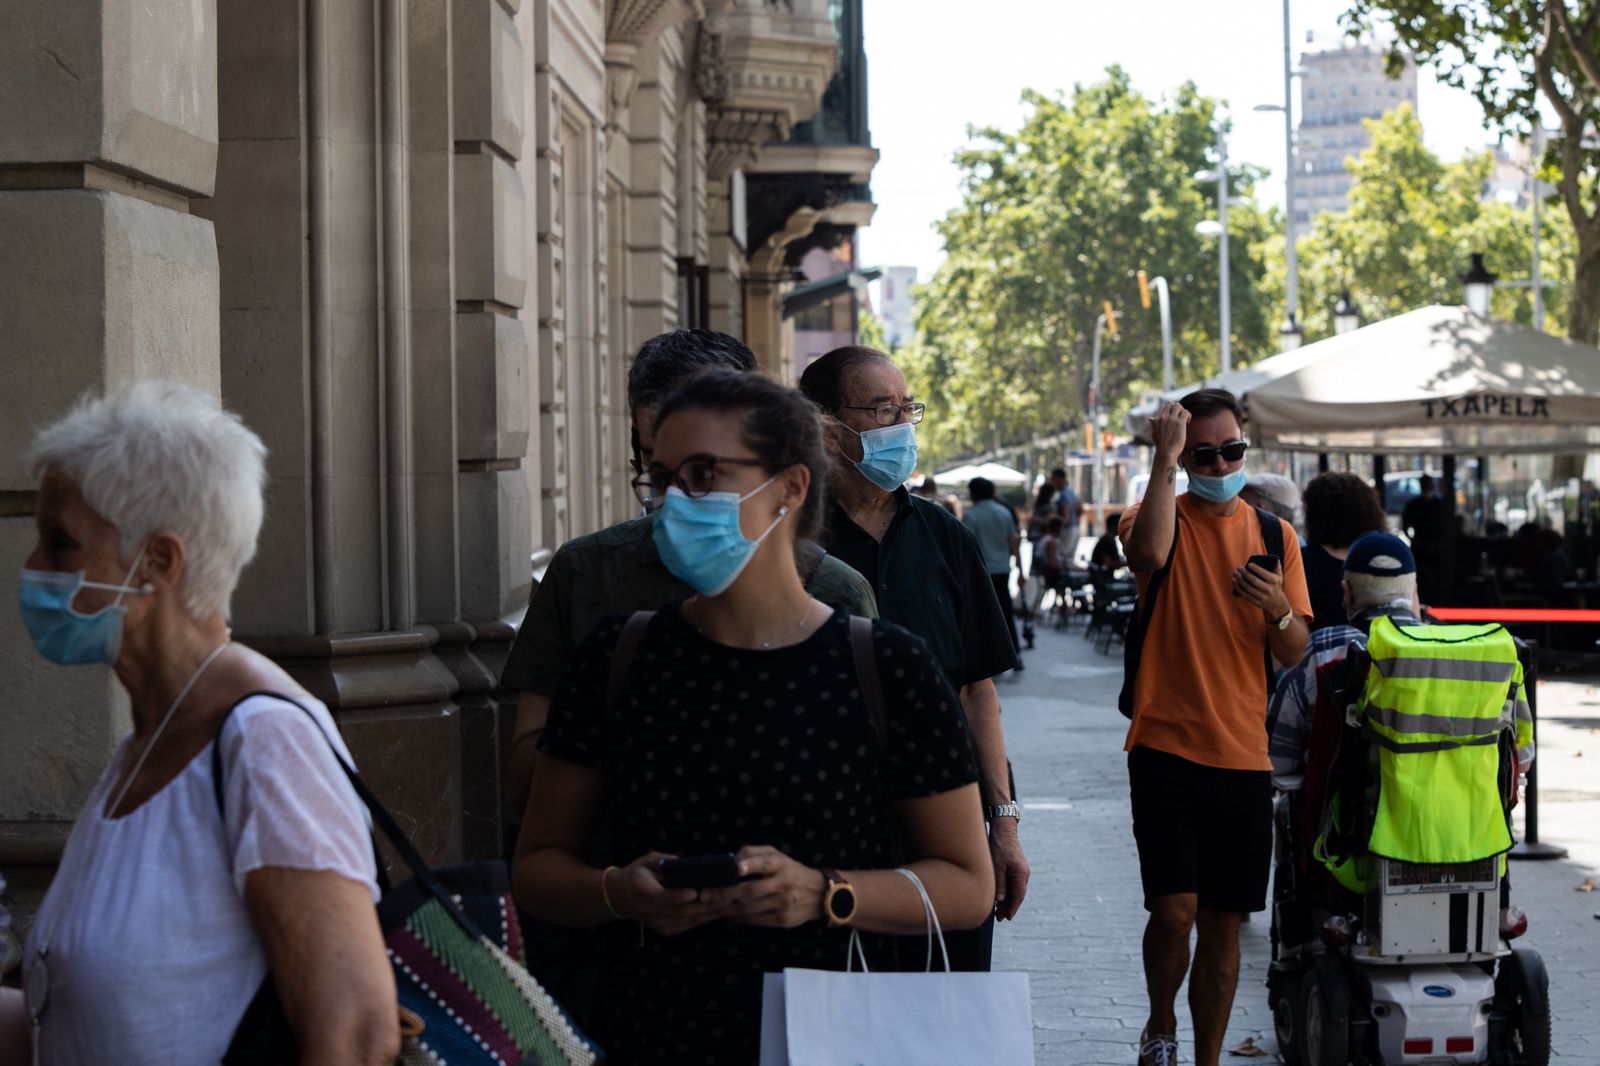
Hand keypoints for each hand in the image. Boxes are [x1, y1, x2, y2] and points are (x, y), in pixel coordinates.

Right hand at [612, 852, 724, 936]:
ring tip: (728, 903)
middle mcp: (650, 912)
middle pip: (680, 911)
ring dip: (709, 913)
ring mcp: (659, 923)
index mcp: (643, 892)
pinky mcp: (666, 930)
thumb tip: (686, 863)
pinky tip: (719, 911)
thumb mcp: (646, 861)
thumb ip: (664, 861)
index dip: (679, 896)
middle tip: (724, 895)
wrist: (622, 897)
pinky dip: (704, 918)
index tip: (695, 892)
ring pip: (687, 920)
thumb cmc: (638, 874)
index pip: (662, 897)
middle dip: (704, 904)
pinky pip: (688, 925)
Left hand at [698, 845, 824, 928]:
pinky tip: (728, 913)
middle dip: (725, 894)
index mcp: (782, 864)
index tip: (736, 868)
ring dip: (727, 907)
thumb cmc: (790, 871)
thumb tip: (731, 862)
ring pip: (749, 908)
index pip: (765, 863)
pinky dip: (739, 917)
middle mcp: (784, 884)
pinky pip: (755, 920)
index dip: (750, 864)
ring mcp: (783, 904)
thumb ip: (754, 854)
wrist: (819, 894)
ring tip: (711, 905)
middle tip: (705, 895)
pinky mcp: (783, 920)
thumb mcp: (777, 856)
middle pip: (750, 891)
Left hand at [989, 823, 1029, 920]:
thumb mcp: (996, 866)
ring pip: (1016, 890)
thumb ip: (999, 883)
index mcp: (1021, 874)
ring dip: (1008, 900)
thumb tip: (999, 900)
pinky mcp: (1017, 868)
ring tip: (998, 911)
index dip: (1012, 908)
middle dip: (1009, 907)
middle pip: (1018, 895)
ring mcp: (1022, 871)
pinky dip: (1008, 892)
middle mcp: (1024, 874)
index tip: (1007, 918)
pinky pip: (1014, 884)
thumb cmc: (999, 846)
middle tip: (999, 917)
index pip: (1018, 896)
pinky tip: (1000, 897)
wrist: (1004, 830)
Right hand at [1150, 401, 1190, 462]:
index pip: (1165, 407)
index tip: (1175, 417)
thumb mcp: (1154, 433)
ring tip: (1185, 420)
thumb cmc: (1161, 445)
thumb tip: (1151, 418)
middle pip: (1172, 404)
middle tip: (1181, 417)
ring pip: (1178, 406)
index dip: (1172, 410)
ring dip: (1183, 411)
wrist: (1166, 453)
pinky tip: (1188, 422)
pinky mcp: (1179, 423)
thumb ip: (1154, 424)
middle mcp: (1163, 417)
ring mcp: (1171, 419)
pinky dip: (1188, 415)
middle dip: (1178, 408)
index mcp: (1156, 419)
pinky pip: (1185, 412)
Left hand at [1233, 561, 1289, 620]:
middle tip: (1239, 568)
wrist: (1277, 603)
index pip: (1264, 574)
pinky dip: (1238, 588)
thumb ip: (1277, 567)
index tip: (1248, 564)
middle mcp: (1269, 589)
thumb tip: (1274, 558)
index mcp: (1274, 581)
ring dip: (1240, 580)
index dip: (1256, 569)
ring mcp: (1262, 597)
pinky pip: (1245, 595)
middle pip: (1254, 581)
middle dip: (1245, 574)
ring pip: (1248, 588)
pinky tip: (1234, 581)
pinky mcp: (1256, 602)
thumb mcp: (1279, 577)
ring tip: (1235, 573)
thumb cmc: (1275, 586)